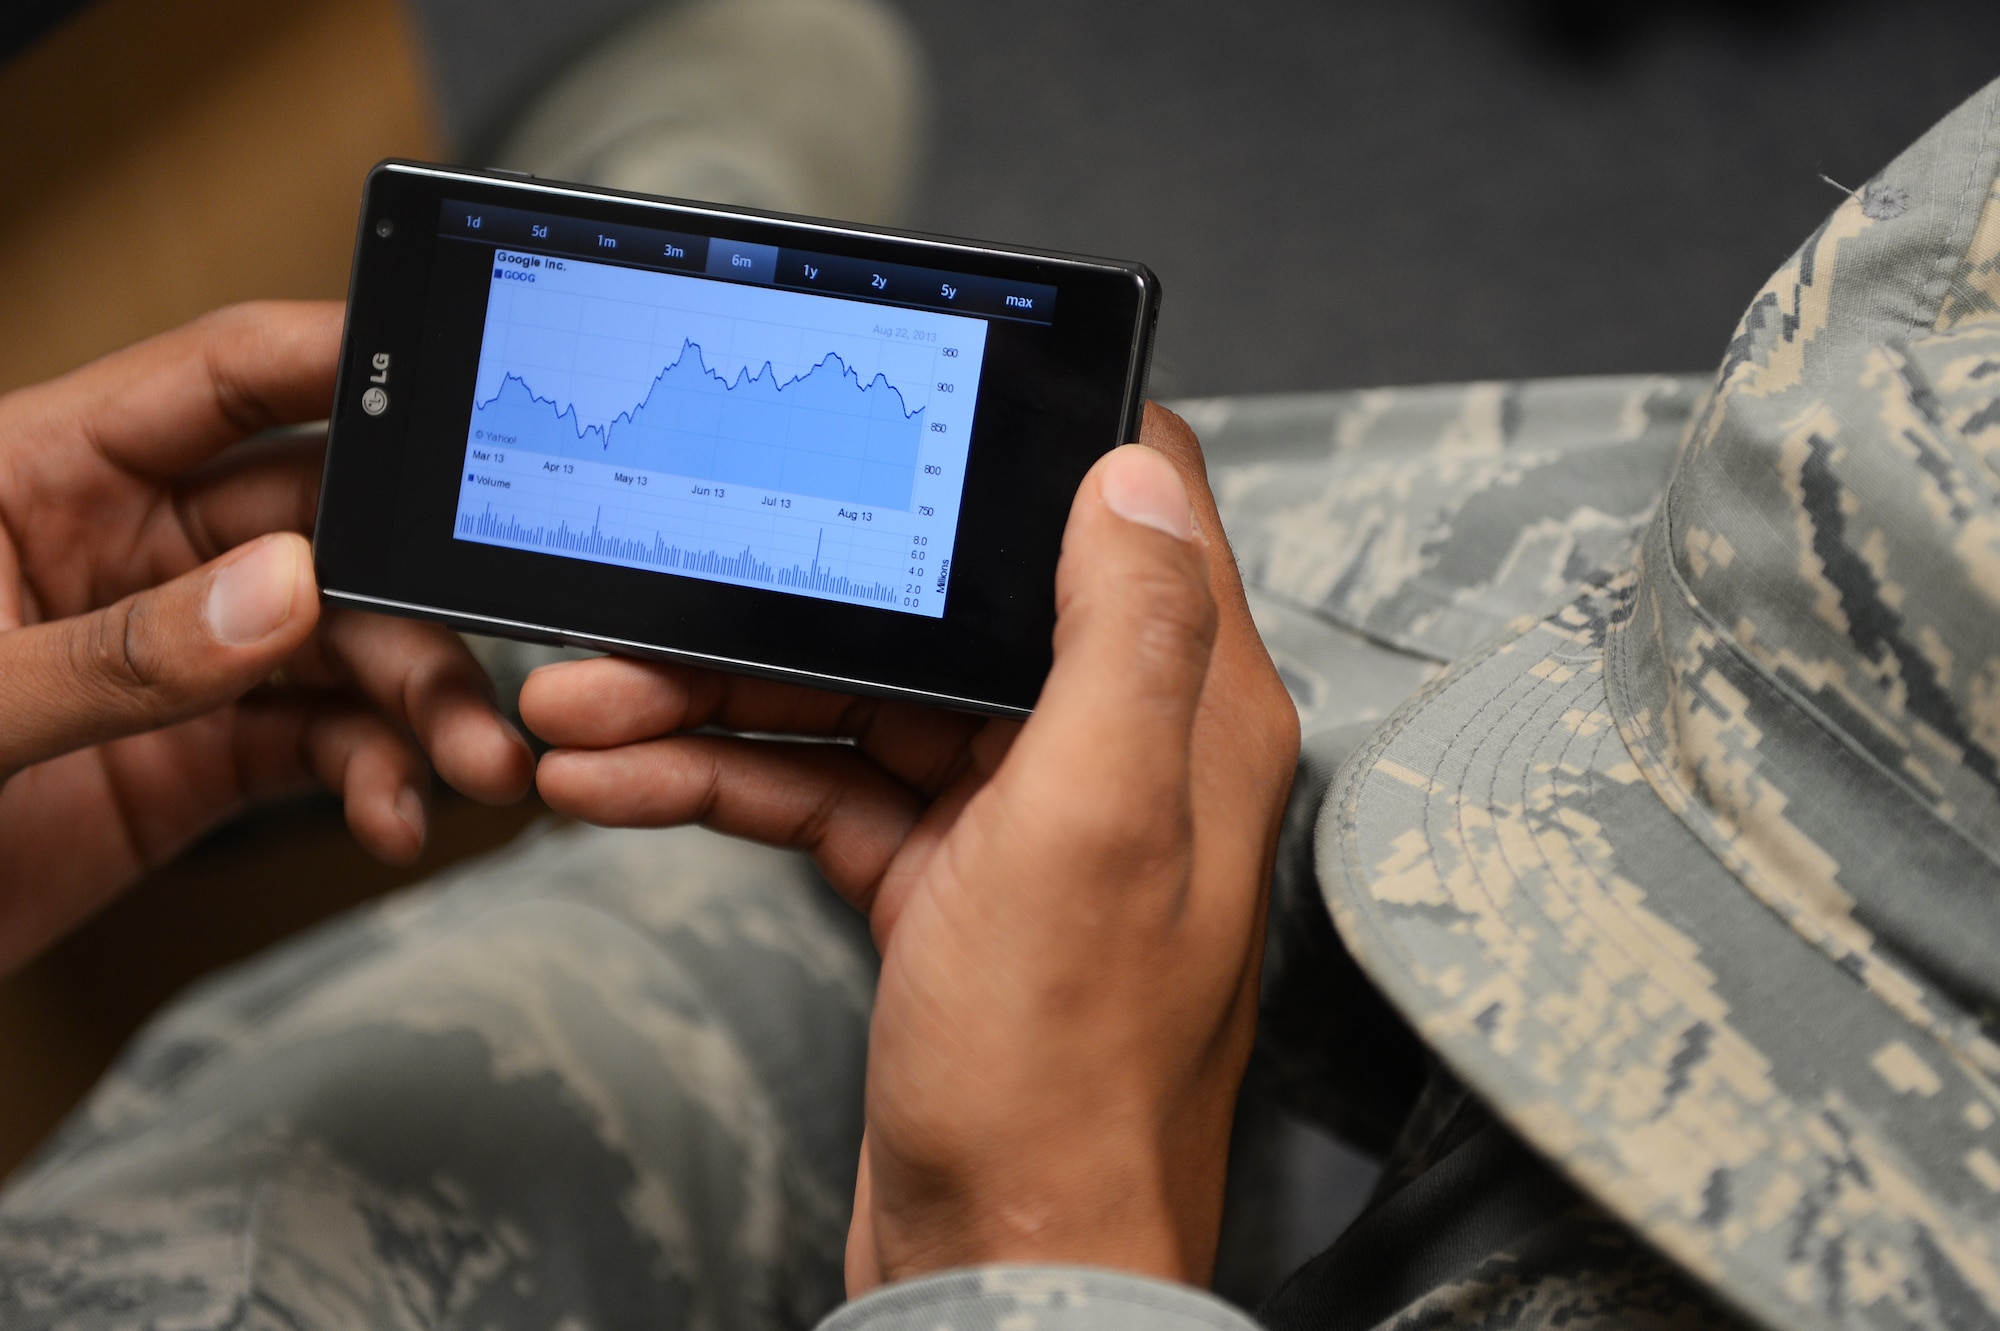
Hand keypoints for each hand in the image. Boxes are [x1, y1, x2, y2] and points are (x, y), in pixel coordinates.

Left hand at [0, 302, 533, 975]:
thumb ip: (118, 653)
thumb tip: (282, 592)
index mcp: (42, 476)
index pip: (219, 378)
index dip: (338, 356)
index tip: (452, 366)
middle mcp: (127, 554)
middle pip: (323, 522)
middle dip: (421, 579)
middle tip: (502, 628)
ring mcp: (172, 658)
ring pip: (345, 644)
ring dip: (425, 698)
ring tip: (473, 759)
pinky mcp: (196, 760)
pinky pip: (323, 745)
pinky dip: (380, 776)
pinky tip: (398, 811)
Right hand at [523, 405, 1299, 1291]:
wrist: (995, 1263)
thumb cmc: (1061, 1076)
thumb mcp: (1093, 825)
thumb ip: (1121, 639)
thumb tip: (1131, 473)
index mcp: (1179, 712)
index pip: (1123, 517)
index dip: (1019, 449)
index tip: (897, 412)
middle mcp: (1102, 751)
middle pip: (936, 612)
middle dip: (778, 605)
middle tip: (638, 610)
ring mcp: (1012, 818)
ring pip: (854, 703)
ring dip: (712, 698)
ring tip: (579, 712)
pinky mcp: (936, 881)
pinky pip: (818, 791)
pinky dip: (718, 780)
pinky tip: (614, 782)